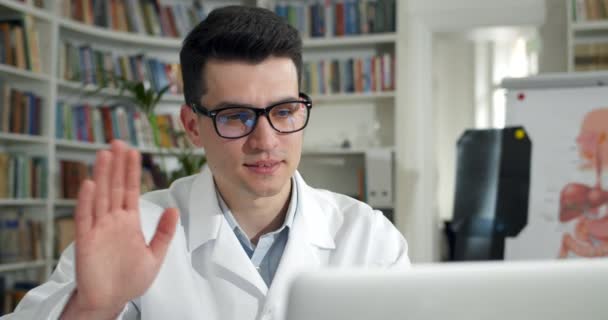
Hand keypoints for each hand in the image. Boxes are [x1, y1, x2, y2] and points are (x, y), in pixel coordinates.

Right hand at [64, 140, 178, 317]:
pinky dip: (87, 201)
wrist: (110, 301)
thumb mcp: (155, 255)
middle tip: (118, 142)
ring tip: (105, 154)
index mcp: (129, 221)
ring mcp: (98, 228)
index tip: (133, 151)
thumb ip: (164, 232)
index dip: (132, 170)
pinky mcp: (86, 241)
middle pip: (115, 187)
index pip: (131, 190)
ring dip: (103, 175)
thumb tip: (174, 209)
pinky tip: (90, 184)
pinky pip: (85, 217)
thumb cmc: (130, 279)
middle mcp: (113, 220)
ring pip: (100, 196)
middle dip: (117, 165)